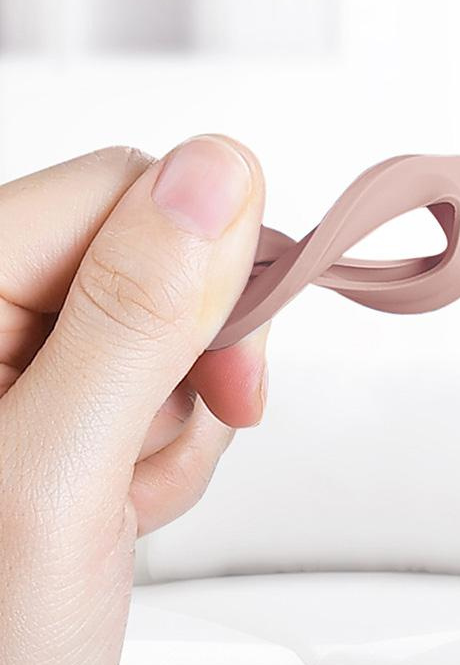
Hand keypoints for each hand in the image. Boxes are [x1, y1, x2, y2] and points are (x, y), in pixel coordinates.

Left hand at [0, 136, 266, 664]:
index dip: (204, 263)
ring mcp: (23, 350)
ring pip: (171, 316)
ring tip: (128, 490)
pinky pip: (162, 369)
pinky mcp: (66, 388)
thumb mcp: (57, 478)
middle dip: (194, 351)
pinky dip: (171, 437)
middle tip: (170, 434)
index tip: (230, 366)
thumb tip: (215, 171)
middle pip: (155, 249)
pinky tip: (126, 494)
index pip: (124, 187)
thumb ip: (134, 315)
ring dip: (183, 409)